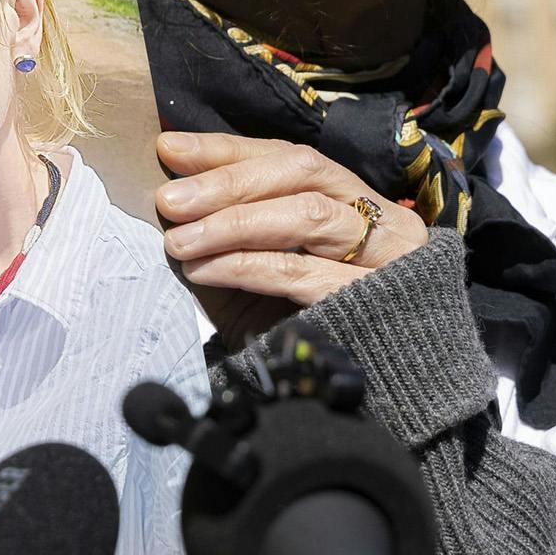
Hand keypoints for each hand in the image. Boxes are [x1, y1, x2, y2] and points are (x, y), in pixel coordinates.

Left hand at [154, 132, 429, 308]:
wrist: (343, 406)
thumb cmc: (299, 332)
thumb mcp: (255, 277)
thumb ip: (223, 238)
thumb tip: (169, 199)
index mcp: (355, 203)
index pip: (291, 158)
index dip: (229, 150)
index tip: (170, 148)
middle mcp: (382, 220)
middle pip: (302, 172)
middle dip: (229, 180)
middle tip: (170, 197)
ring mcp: (385, 258)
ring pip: (306, 215)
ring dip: (232, 222)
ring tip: (179, 238)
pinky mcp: (371, 301)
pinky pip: (299, 271)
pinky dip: (244, 265)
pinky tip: (204, 270)